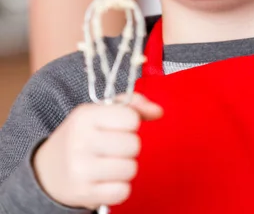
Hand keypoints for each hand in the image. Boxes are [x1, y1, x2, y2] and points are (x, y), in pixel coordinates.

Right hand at [33, 93, 162, 209]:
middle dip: (129, 146)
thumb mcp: (99, 112)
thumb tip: (159, 111)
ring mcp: (81, 169)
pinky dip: (119, 188)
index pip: (131, 118)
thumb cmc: (81, 136)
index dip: (130, 122)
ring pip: (131, 169)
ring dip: (125, 168)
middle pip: (134, 145)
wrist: (47, 172)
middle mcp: (81, 141)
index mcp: (85, 116)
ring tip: (109, 164)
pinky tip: (106, 180)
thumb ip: (132, 106)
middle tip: (113, 147)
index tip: (118, 126)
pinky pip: (123, 191)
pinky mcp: (84, 194)